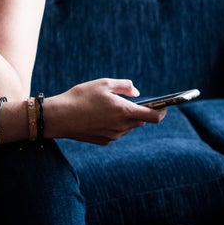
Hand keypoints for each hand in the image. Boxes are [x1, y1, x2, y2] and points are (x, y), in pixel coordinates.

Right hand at [46, 78, 164, 144]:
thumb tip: (137, 93)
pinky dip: (115, 124)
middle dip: (140, 112)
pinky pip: (116, 132)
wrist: (58, 117)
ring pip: (128, 127)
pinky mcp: (103, 141)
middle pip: (140, 121)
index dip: (163, 111)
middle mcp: (121, 127)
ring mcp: (112, 136)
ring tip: (113, 106)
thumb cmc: (80, 97)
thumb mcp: (104, 83)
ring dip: (126, 118)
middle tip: (133, 101)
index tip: (165, 106)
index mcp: (124, 111)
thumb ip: (124, 86)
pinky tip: (101, 116)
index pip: (153, 117)